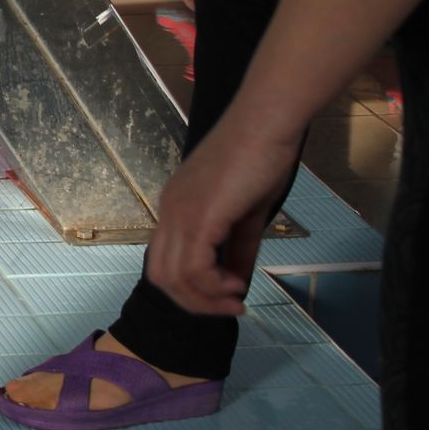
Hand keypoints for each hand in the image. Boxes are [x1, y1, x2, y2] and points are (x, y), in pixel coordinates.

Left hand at [147, 113, 302, 316]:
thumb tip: (238, 281)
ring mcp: (179, 212)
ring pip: (173, 277)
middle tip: (231, 307)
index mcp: (175, 208)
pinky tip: (237, 283)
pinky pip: (193, 267)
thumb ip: (238, 248)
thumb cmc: (261, 158)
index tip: (227, 296)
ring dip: (206, 298)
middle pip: (161, 276)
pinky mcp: (198, 214)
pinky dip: (213, 284)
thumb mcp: (247, 214)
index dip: (191, 289)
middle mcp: (169, 211)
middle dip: (194, 302)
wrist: (268, 122)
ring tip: (237, 297)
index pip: (165, 261)